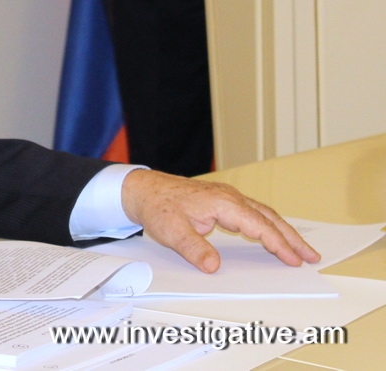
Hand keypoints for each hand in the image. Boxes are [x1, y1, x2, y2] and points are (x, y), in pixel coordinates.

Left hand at [120, 169, 320, 272]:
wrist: (144, 189)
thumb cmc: (158, 206)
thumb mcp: (172, 231)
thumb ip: (194, 248)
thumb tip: (214, 266)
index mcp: (222, 203)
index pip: (258, 225)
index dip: (278, 243)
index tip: (294, 260)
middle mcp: (229, 197)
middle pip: (269, 217)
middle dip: (292, 237)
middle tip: (312, 256)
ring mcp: (227, 197)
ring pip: (263, 213)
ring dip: (283, 230)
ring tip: (300, 249)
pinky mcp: (222, 201)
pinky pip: (253, 212)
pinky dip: (268, 224)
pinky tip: (273, 235)